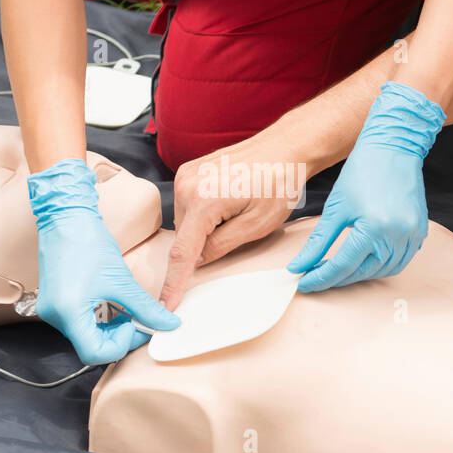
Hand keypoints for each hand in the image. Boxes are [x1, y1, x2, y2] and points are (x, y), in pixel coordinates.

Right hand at [29, 158, 178, 364]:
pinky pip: (80, 322)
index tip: (137, 327)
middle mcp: (55, 317)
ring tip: (127, 308)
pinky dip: (99, 318)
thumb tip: (168, 324)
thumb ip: (146, 308)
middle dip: (119, 337)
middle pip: (91, 346)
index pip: (95, 354)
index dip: (121, 345)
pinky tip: (113, 303)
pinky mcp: (55, 303)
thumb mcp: (122, 280)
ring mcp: (51, 311)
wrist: (65, 218)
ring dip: (110, 328)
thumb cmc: (89, 243)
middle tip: (139, 320)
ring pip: (87, 335)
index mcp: (68, 313)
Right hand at [160, 132, 309, 309]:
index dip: (174, 283)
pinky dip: (204, 212)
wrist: (286, 147)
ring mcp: (186, 175)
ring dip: (205, 227)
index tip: (166, 306)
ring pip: (186, 222)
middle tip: (240, 227)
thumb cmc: (278, 183)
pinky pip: (189, 205)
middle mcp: (187, 185)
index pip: (182, 253)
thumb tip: (197, 261)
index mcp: (203, 201)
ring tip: (238, 207)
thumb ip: (221, 246)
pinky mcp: (189, 170)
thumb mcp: (257, 225)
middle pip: (184, 237)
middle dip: (205, 244)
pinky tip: (228, 200)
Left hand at [287, 82, 444, 292]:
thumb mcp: (335, 208)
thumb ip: (317, 242)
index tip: (304, 284)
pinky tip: (364, 260)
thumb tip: (298, 267)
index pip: (342, 266)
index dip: (321, 278)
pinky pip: (399, 260)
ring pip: (382, 270)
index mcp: (373, 228)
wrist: (393, 148)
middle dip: (338, 278)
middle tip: (316, 276)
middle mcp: (397, 235)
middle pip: (363, 272)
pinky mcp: (419, 232)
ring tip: (338, 269)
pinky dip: (380, 265)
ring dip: (359, 274)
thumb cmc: (362, 172)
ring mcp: (412, 235)